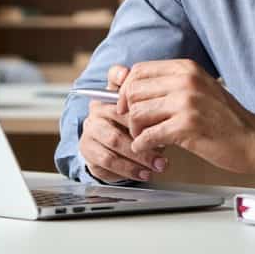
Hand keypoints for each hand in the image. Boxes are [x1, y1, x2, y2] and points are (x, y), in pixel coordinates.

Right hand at [78, 65, 167, 183]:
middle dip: (143, 132)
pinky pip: (108, 163)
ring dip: (139, 156)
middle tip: (165, 144)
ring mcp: (90, 132)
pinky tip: (145, 173)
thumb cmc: (131, 126)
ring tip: (159, 164)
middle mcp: (96, 111)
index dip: (127, 84)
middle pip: (119, 115)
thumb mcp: (143, 113)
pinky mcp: (89, 153)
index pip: (114, 80)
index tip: (149, 103)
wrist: (112, 149)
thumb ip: (151, 102)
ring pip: (114, 142)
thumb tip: (162, 99)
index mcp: (109, 94)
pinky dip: (129, 170)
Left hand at [115, 59, 254, 176]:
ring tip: (146, 138)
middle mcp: (185, 80)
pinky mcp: (187, 126)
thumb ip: (170, 85)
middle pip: (133, 91)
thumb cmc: (225, 118)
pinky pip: (148, 135)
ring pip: (137, 113)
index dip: (126, 89)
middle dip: (127, 111)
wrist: (253, 139)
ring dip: (136, 130)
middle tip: (135, 126)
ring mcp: (186, 102)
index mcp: (187, 68)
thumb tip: (132, 87)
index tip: (125, 105)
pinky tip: (150, 148)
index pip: (139, 70)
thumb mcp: (199, 89)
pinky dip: (143, 144)